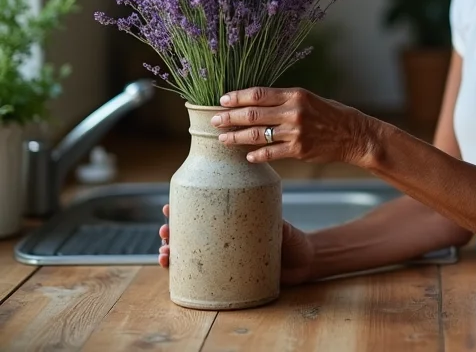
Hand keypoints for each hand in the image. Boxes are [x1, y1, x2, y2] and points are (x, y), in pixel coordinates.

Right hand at [157, 203, 314, 286]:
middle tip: (165, 231)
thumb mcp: (278, 224)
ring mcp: (224, 257)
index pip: (204, 213)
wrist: (303, 262)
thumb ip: (267, 216)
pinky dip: (183, 274)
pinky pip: (202, 276)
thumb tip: (252, 205)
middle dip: (171, 232)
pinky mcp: (227, 277)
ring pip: (190, 255)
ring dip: (172, 252)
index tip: (168, 207)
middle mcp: (224, 239)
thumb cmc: (290, 238)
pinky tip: (172, 270)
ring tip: (164, 252)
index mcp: (232, 222)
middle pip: (191, 234)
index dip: (183, 210)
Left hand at [212, 87, 377, 165]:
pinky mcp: (298, 150)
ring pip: (257, 135)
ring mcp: (295, 132)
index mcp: (295, 94)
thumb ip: (284, 101)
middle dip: (230, 117)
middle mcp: (293, 112)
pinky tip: (246, 156)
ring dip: (236, 137)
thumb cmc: (330, 114)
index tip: (222, 100)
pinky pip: (271, 153)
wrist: (353, 134)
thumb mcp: (308, 99)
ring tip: (222, 139)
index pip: (259, 94)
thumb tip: (256, 104)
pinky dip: (257, 155)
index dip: (238, 97)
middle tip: (214, 120)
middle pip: (253, 114)